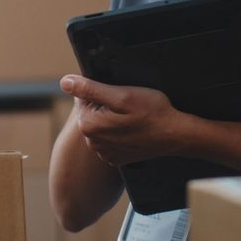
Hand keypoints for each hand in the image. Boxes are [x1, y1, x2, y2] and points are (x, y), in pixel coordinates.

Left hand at [61, 75, 183, 167]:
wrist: (175, 135)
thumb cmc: (152, 113)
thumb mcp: (122, 95)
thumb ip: (90, 88)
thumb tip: (65, 82)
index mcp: (89, 124)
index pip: (83, 97)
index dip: (101, 91)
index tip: (119, 95)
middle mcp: (92, 142)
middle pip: (91, 112)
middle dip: (105, 106)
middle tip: (129, 106)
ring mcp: (104, 152)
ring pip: (101, 125)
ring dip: (112, 119)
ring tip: (133, 118)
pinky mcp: (115, 158)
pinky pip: (110, 139)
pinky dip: (119, 133)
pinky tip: (133, 131)